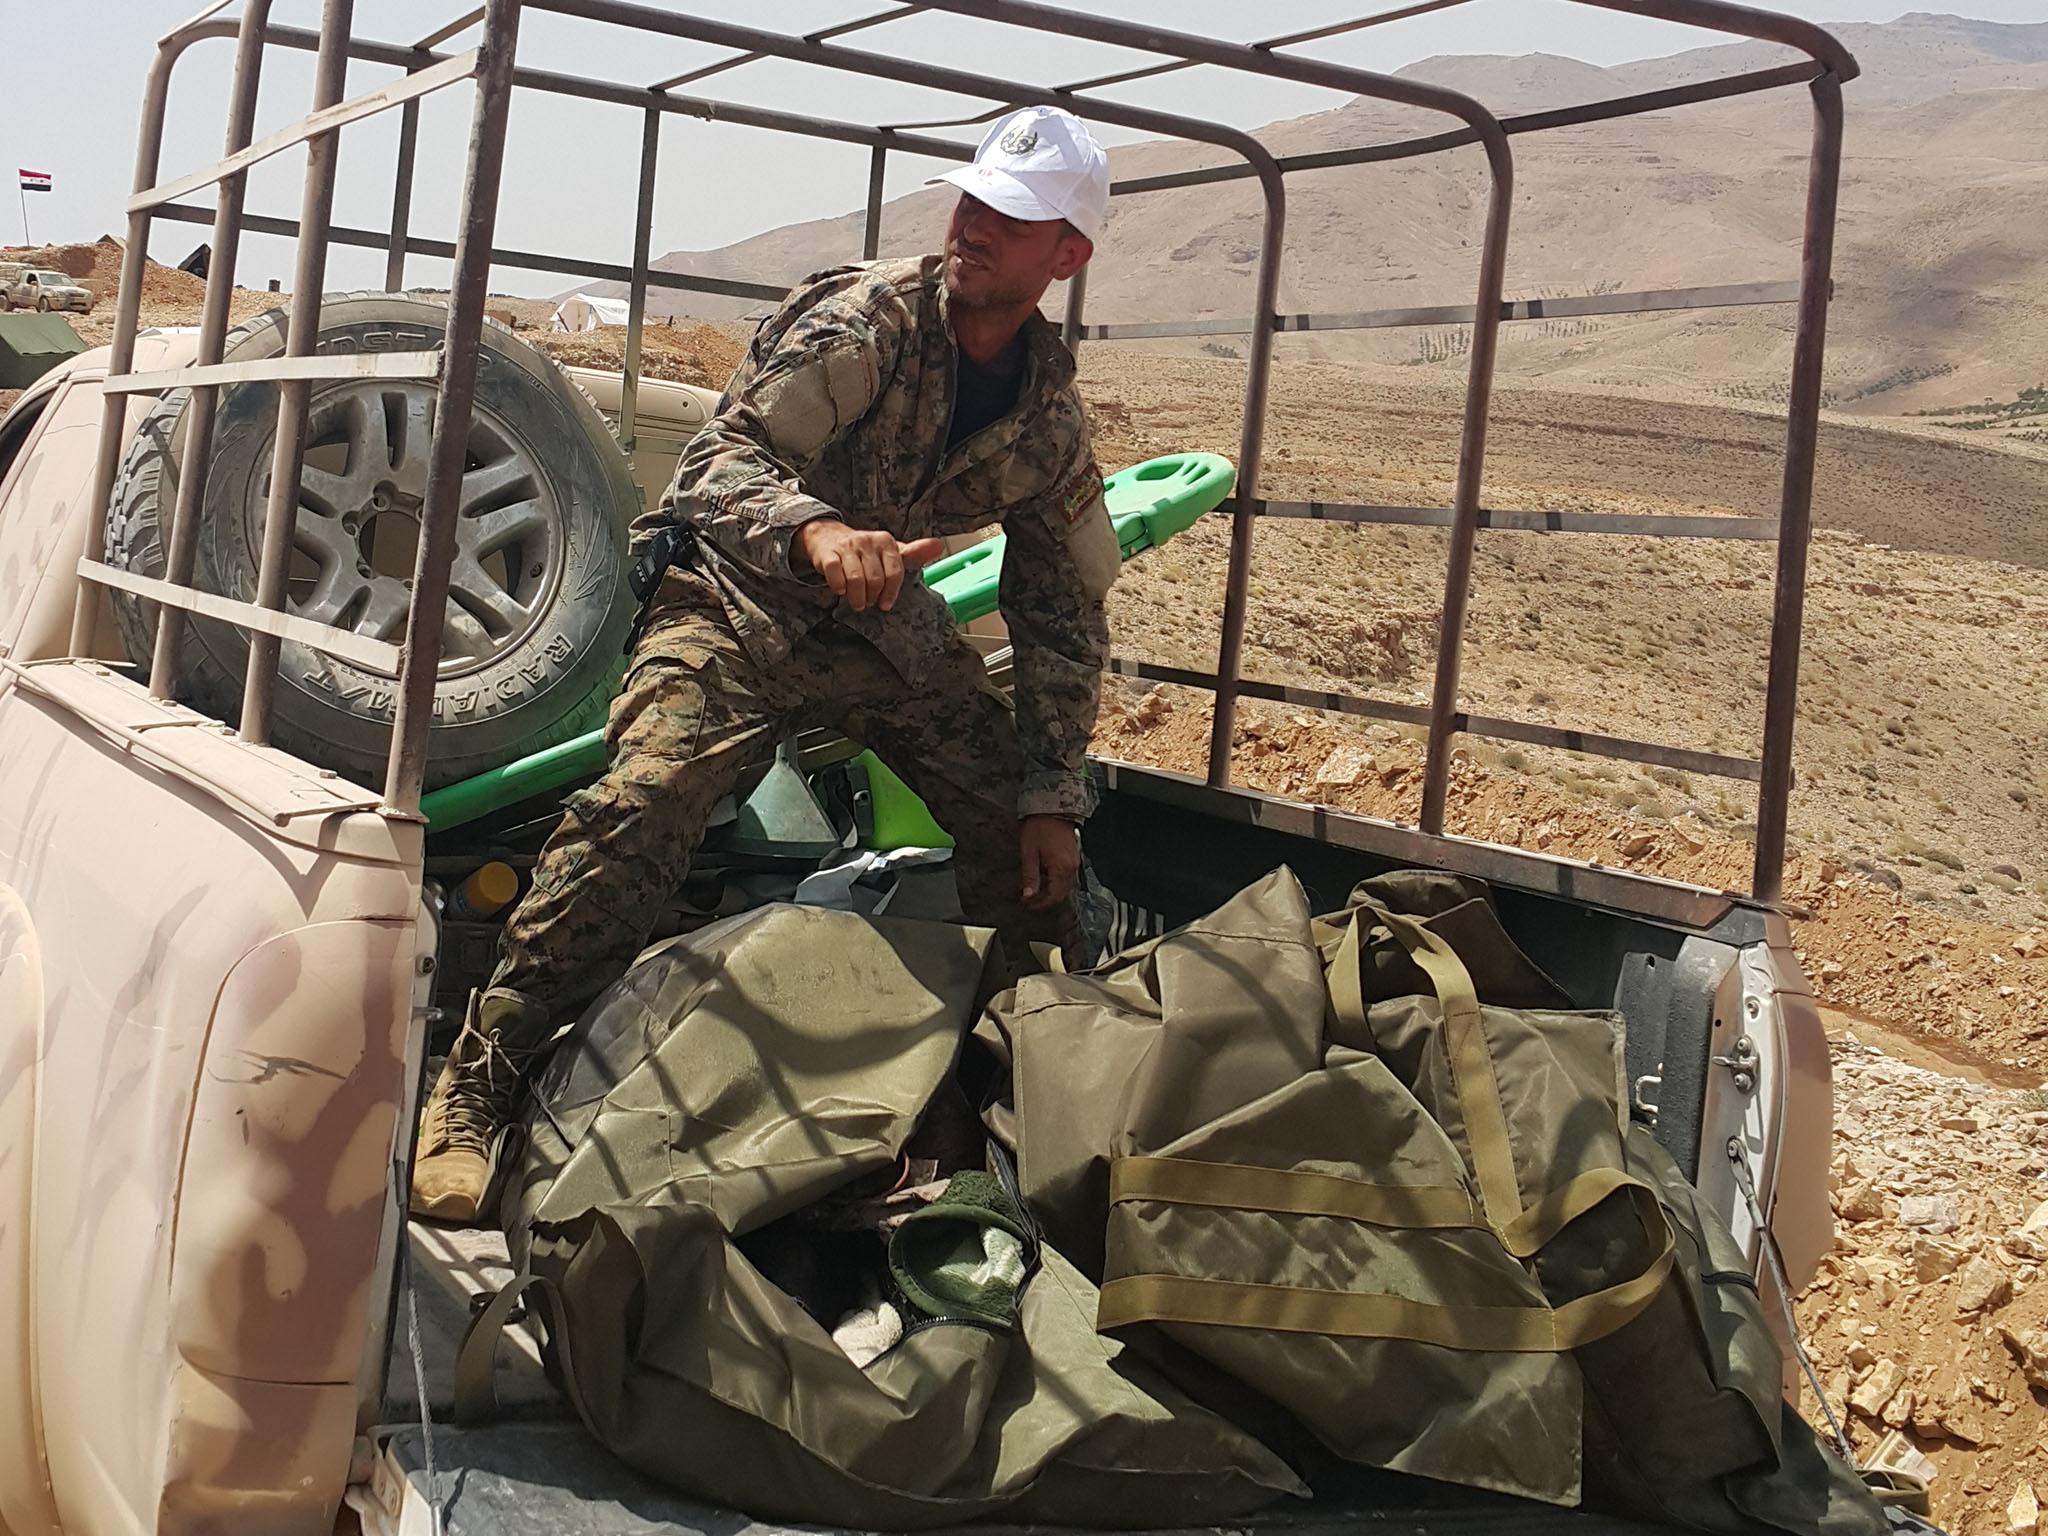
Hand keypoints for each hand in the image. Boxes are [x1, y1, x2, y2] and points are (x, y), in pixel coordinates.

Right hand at [794, 521, 946, 612]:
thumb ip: (914, 553)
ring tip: (857, 603)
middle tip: (868, 603)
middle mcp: (867, 540)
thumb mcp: (891, 551)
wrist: (828, 536)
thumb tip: (939, 546)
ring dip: (856, 597)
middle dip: (872, 597)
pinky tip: (840, 590)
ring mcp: (847, 546)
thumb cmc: (865, 551)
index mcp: (886, 541)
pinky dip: (838, 587)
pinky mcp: (827, 553)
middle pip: (875, 579)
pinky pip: (834, 574)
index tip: (885, 605)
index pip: (895, 572)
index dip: (891, 593)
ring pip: (855, 579)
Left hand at [1018, 815, 1079, 910]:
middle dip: (1045, 900)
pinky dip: (1056, 883)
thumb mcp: (1029, 853)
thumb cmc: (1039, 827)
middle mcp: (1071, 867)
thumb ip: (1029, 876)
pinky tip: (1044, 879)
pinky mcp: (1073, 856)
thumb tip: (1028, 895)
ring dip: (1050, 892)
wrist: (1053, 807)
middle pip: (1061, 894)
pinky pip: (1067, 877)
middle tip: (1029, 902)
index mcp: (1061, 868)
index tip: (1027, 905)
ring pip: (1065, 887)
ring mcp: (1074, 862)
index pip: (1053, 896)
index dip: (1039, 904)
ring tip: (1034, 892)